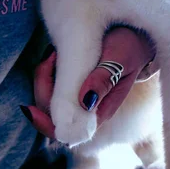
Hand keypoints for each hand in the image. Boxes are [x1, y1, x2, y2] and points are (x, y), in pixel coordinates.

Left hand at [21, 27, 155, 138]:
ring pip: (49, 99)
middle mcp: (88, 108)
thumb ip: (104, 80)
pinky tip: (54, 54)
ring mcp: (80, 96)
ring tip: (53, 53)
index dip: (47, 124)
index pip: (69, 130)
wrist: (138, 37)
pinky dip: (47, 71)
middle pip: (53, 115)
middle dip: (42, 90)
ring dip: (43, 78)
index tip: (32, 107)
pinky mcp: (74, 83)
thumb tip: (85, 102)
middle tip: (49, 60)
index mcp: (101, 111)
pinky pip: (52, 85)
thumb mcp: (121, 60)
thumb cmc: (131, 49)